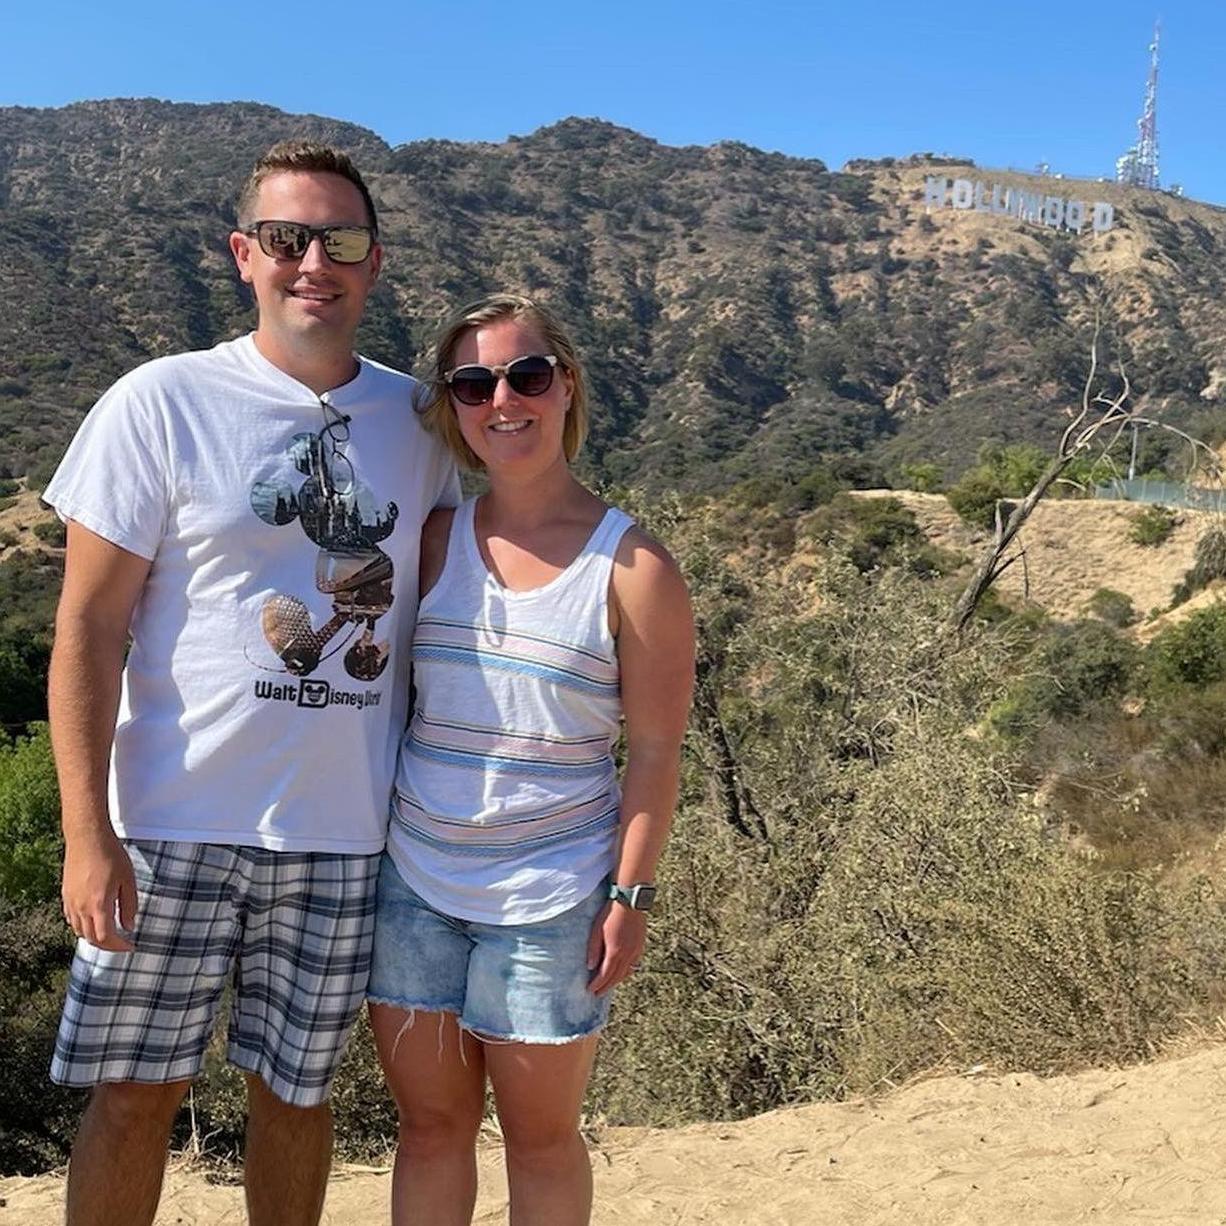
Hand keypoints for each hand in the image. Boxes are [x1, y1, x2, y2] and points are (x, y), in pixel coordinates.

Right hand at [62, 829, 137, 951]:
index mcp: (98, 905)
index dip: (118, 946)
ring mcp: (70, 902)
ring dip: (94, 937)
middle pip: (91, 938)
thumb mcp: (127, 879)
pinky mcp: (65, 895)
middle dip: (108, 945)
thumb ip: (129, 905)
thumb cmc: (110, 855)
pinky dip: (83, 926)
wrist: (87, 837)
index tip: (130, 946)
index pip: (105, 938)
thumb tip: (129, 926)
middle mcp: (81, 907)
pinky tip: (94, 920)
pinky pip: (72, 919)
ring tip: (110, 933)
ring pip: (79, 931)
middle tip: (122, 943)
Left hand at [586, 900, 646, 995]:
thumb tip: (590, 967)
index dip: (597, 984)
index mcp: (615, 952)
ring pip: (626, 973)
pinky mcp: (640, 946)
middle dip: (606, 987)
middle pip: (616, 977)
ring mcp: (635, 951)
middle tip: (597, 994)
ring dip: (616, 981)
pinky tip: (621, 973)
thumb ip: (594, 950)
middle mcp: (627, 955)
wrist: (630, 902)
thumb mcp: (596, 931)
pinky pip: (633, 965)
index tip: (590, 990)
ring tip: (608, 986)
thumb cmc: (610, 914)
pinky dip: (626, 973)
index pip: (605, 975)